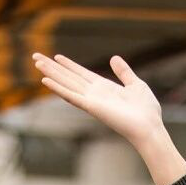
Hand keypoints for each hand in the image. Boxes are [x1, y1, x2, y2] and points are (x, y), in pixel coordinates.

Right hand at [31, 51, 163, 149]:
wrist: (150, 128)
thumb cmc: (146, 111)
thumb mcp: (135, 85)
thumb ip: (124, 72)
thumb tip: (114, 58)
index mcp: (104, 88)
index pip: (81, 74)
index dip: (69, 65)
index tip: (56, 57)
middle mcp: (95, 94)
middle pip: (69, 77)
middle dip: (53, 67)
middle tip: (35, 56)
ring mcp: (92, 101)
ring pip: (66, 84)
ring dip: (51, 74)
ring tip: (36, 63)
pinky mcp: (92, 108)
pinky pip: (71, 96)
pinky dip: (58, 88)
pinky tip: (45, 81)